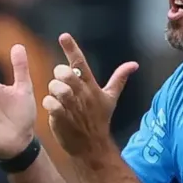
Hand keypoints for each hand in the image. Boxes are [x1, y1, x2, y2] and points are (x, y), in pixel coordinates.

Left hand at [42, 34, 137, 156]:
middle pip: (66, 73)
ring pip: (56, 88)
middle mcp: (82, 95)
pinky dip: (48, 103)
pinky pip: (50, 104)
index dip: (72, 49)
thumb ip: (119, 79)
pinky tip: (52, 106)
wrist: (93, 146)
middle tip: (61, 79)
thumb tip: (134, 64)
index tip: (63, 36)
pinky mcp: (61, 119)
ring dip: (53, 88)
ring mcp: (71, 107)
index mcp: (92, 87)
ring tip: (56, 95)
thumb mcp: (111, 98)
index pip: (81, 64)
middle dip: (60, 73)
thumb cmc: (100, 120)